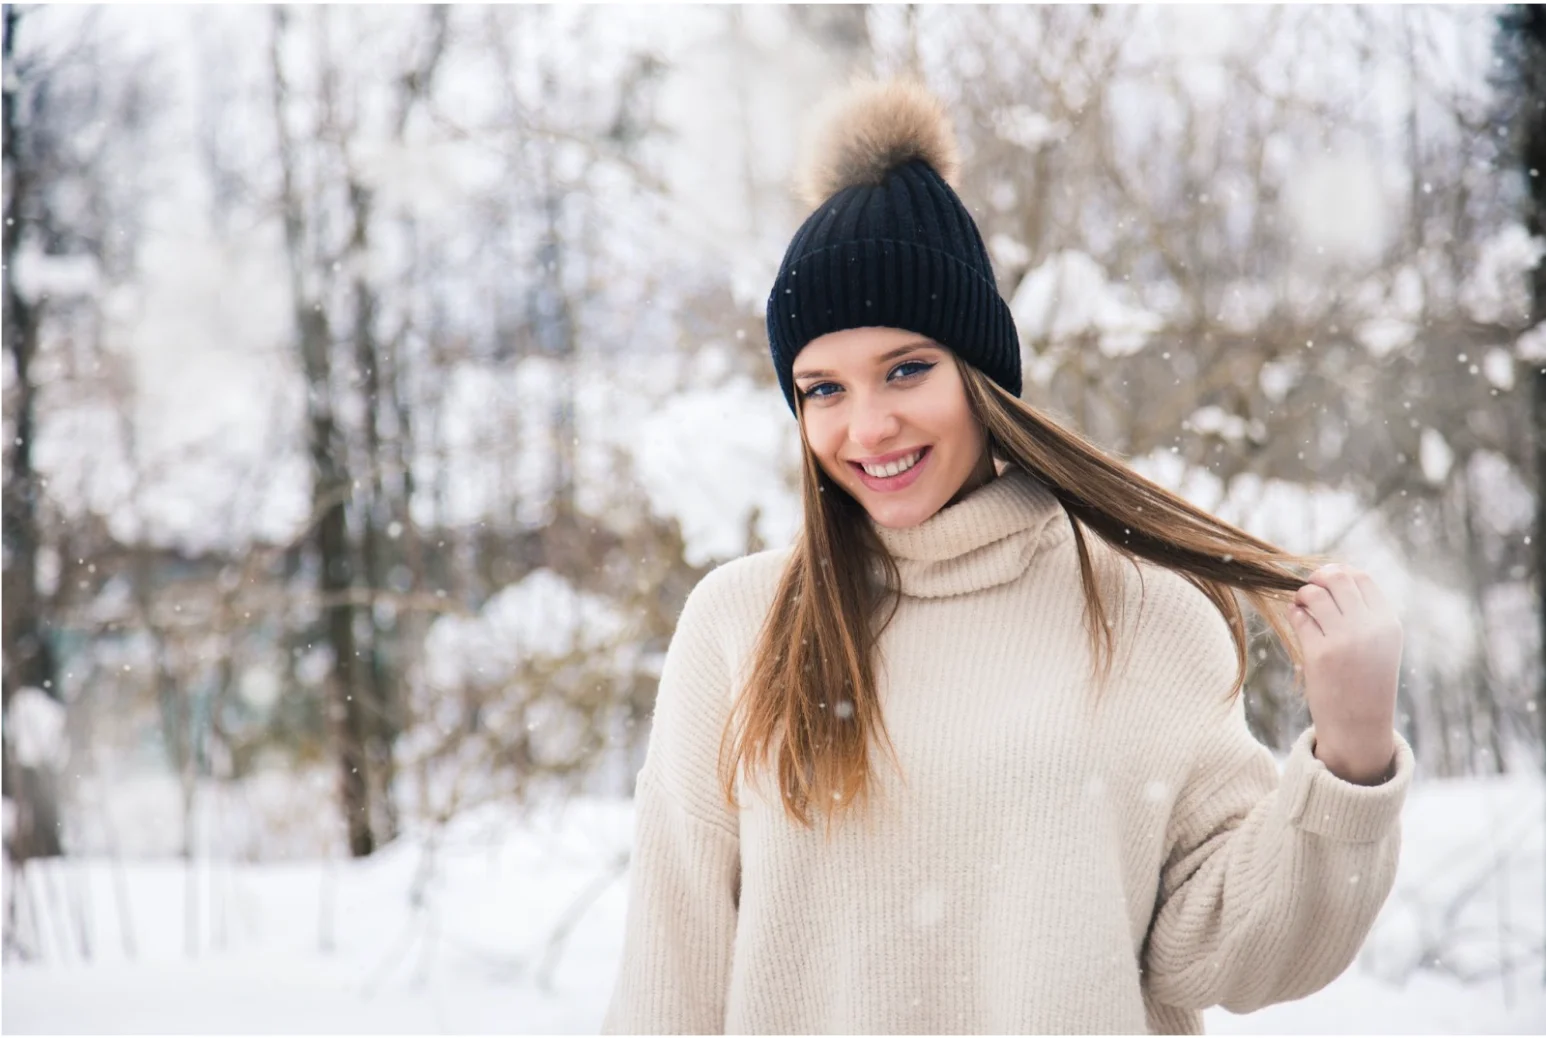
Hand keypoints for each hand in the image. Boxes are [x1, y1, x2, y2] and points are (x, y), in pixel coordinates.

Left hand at [1288, 563, 1402, 784]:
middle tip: (1310, 590)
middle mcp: (1369, 628)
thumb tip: (1333, 574)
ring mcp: (1344, 640)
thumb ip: (1365, 613)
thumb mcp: (1380, 645)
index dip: (1339, 573)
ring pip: (1314, 593)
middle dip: (1318, 578)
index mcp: (1388, 624)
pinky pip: (1299, 617)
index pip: (1361, 578)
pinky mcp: (1319, 653)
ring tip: (1303, 606)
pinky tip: (1298, 619)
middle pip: (1337, 578)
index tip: (1327, 581)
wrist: (1360, 727)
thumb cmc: (1366, 682)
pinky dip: (1295, 612)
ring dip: (1302, 594)